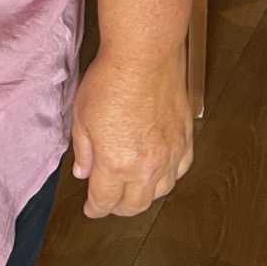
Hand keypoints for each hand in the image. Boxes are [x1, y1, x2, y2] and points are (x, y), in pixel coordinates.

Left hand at [71, 48, 192, 218]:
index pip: (104, 200)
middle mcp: (146, 167)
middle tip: (109, 203)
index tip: (90, 209)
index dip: (95, 208)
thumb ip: (83, 150)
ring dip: (144, 196)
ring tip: (132, 191)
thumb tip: (83, 172)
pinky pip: (179, 171)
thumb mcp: (81, 116)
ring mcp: (170, 155)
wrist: (144, 56)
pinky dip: (168, 178)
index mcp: (115, 164)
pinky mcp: (185, 140)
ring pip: (160, 192)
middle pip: (134, 205)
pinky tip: (160, 173)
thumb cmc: (109, 81)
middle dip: (118, 208)